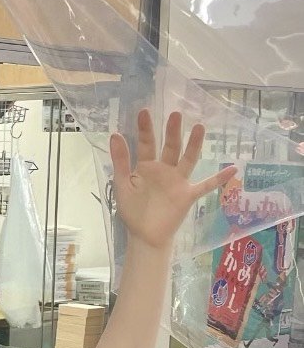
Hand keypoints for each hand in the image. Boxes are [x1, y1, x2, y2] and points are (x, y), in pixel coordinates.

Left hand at [109, 109, 235, 249]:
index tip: (144, 111)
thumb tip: (115, 134)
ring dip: (193, 145)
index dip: (145, 129)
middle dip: (172, 131)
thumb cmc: (132, 210)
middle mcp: (164, 170)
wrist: (144, 236)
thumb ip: (120, 160)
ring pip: (188, 159)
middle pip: (170, 147)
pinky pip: (205, 185)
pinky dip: (218, 179)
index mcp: (146, 167)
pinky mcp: (187, 195)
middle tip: (175, 114)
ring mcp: (178, 181)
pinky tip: (232, 169)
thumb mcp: (122, 183)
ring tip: (199, 127)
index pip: (146, 144)